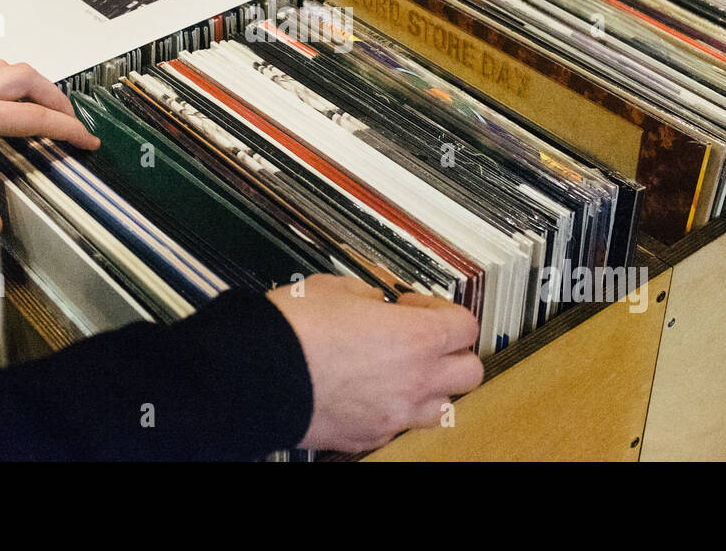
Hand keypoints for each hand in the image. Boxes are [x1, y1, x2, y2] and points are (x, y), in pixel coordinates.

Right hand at [268, 275, 482, 452]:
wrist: (255, 376)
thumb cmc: (292, 331)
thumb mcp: (332, 288)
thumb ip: (365, 293)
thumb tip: (370, 300)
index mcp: (415, 338)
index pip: (466, 326)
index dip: (443, 311)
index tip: (416, 305)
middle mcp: (414, 381)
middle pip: (469, 372)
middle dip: (451, 352)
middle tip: (422, 338)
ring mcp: (393, 415)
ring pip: (442, 407)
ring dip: (430, 387)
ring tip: (401, 370)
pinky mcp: (368, 437)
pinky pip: (400, 426)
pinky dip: (394, 410)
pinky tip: (370, 392)